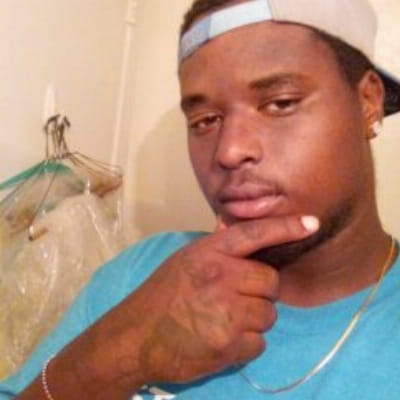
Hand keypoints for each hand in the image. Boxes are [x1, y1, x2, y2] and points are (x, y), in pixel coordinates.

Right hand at [97, 215, 317, 386]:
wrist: (134, 337)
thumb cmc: (161, 294)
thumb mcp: (184, 260)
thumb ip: (214, 248)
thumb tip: (231, 225)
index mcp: (209, 253)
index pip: (254, 234)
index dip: (284, 227)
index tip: (311, 223)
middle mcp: (220, 277)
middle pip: (270, 281)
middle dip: (259, 290)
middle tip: (235, 297)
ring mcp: (226, 312)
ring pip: (268, 314)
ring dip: (252, 319)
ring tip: (224, 320)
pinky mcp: (229, 345)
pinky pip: (260, 342)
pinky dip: (246, 343)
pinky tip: (222, 338)